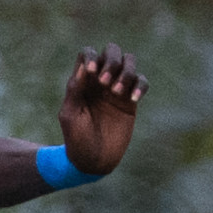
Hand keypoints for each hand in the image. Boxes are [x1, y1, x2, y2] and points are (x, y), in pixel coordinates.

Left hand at [58, 45, 145, 176]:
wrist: (93, 161)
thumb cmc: (76, 138)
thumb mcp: (70, 115)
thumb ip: (76, 89)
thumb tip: (84, 67)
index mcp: (83, 80)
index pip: (88, 53)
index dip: (92, 56)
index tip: (92, 73)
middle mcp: (101, 80)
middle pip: (111, 51)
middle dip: (111, 60)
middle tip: (104, 83)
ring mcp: (117, 89)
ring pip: (129, 62)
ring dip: (126, 72)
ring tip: (118, 92)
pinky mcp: (130, 101)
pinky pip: (142, 82)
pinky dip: (140, 86)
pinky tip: (133, 99)